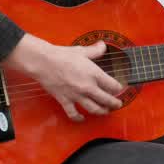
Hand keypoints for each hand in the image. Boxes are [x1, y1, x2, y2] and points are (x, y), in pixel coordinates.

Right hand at [2, 34, 124, 121]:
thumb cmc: (62, 55)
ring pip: (94, 109)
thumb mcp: (82, 51)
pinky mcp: (65, 100)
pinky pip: (73, 113)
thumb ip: (95, 50)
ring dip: (102, 112)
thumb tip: (103, 45)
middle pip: (106, 100)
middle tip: (118, 104)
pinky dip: (78, 118)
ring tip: (106, 111)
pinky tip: (82, 118)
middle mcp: (88, 87)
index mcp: (94, 74)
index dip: (118, 88)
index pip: (113, 85)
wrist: (43, 62)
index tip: (119, 88)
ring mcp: (77, 95)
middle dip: (114, 103)